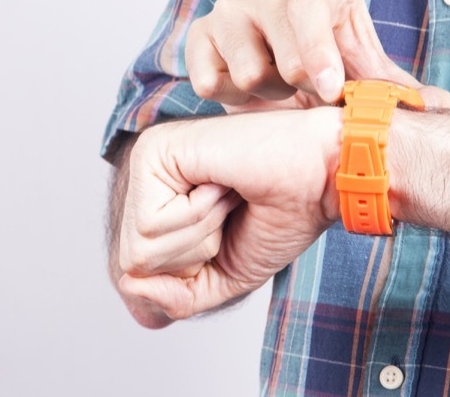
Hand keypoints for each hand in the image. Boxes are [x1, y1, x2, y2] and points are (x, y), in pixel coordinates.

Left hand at [118, 107, 341, 319]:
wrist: (322, 176)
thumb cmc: (281, 216)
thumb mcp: (221, 277)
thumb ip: (175, 296)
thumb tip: (127, 284)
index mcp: (156, 197)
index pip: (137, 271)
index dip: (191, 269)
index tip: (228, 228)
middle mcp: (144, 173)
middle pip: (132, 262)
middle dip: (193, 254)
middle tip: (229, 210)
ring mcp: (145, 158)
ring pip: (139, 247)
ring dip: (199, 234)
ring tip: (226, 195)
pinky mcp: (153, 151)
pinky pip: (150, 225)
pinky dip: (197, 217)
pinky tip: (221, 182)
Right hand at [185, 0, 449, 109]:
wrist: (284, 65)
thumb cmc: (332, 61)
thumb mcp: (365, 70)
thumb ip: (396, 89)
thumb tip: (440, 107)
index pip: (310, 8)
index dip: (319, 54)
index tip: (330, 91)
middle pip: (283, 54)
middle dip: (300, 87)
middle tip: (306, 90)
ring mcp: (230, 8)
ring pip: (246, 72)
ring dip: (265, 93)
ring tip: (276, 88)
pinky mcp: (199, 35)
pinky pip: (207, 80)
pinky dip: (229, 97)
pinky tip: (245, 91)